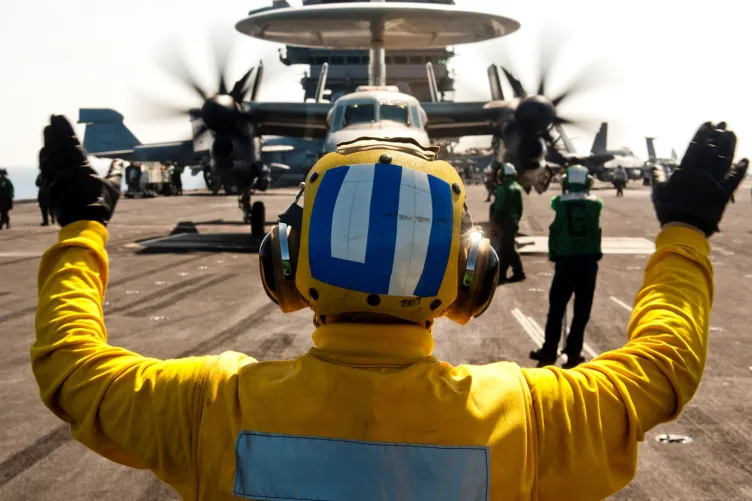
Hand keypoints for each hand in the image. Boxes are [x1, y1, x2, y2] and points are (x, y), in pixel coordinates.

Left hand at [38, 115, 122, 226]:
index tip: (59, 116)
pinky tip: (44, 151)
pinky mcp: (50, 187)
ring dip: (48, 141)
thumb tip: (120, 161)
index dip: (65, 129)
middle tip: (52, 117)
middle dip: (55, 130)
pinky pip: (45, 168)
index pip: (71, 143)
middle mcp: (66, 170)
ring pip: (49, 155)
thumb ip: (115, 172)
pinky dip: (44, 157)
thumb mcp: (112, 188)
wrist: (84, 225)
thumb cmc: (101, 206)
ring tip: (47, 129)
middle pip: (57, 145)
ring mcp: (56, 178)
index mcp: (81, 168)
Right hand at [651, 122, 747, 236]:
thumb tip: (653, 166)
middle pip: (712, 150)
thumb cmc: (668, 210)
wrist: (684, 228)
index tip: (709, 123)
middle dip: (718, 135)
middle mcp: (701, 174)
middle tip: (724, 123)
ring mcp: (713, 184)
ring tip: (732, 134)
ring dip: (730, 146)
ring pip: (724, 160)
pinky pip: (734, 180)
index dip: (703, 134)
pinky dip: (740, 169)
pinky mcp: (723, 195)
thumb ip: (657, 177)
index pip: (696, 147)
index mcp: (685, 172)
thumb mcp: (658, 192)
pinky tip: (745, 160)